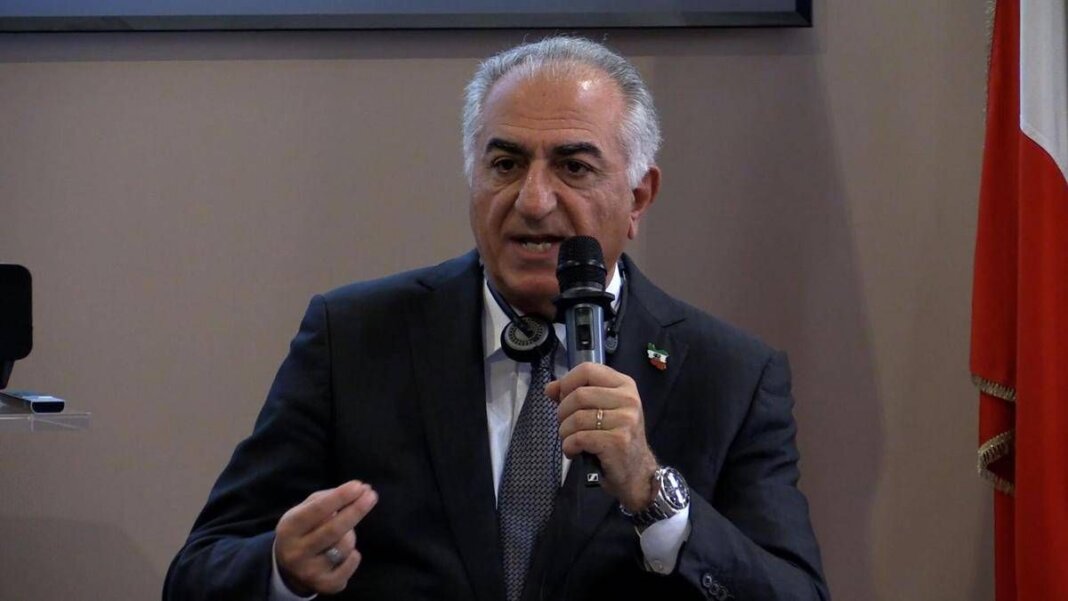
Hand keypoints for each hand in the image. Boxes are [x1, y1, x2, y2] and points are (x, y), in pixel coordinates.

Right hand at [275, 481, 378, 595]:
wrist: (288, 568)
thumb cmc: (303, 529)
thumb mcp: (304, 510)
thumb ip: (328, 498)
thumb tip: (361, 489)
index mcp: (289, 528)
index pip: (316, 510)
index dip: (339, 497)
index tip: (358, 486)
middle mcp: (296, 552)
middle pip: (333, 530)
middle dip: (356, 511)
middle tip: (372, 495)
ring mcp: (309, 571)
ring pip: (344, 546)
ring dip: (351, 534)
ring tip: (345, 532)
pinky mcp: (324, 585)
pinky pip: (350, 565)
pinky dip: (354, 555)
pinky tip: (347, 552)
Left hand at [547, 363, 658, 511]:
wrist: (636, 471)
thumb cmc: (615, 437)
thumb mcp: (600, 410)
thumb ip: (575, 395)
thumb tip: (550, 388)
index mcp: (624, 384)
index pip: (587, 370)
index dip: (567, 382)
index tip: (562, 398)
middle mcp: (628, 399)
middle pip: (579, 395)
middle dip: (562, 412)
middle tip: (566, 426)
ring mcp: (625, 420)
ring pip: (577, 418)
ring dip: (564, 432)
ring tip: (570, 440)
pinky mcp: (618, 441)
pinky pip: (580, 438)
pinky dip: (569, 446)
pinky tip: (574, 451)